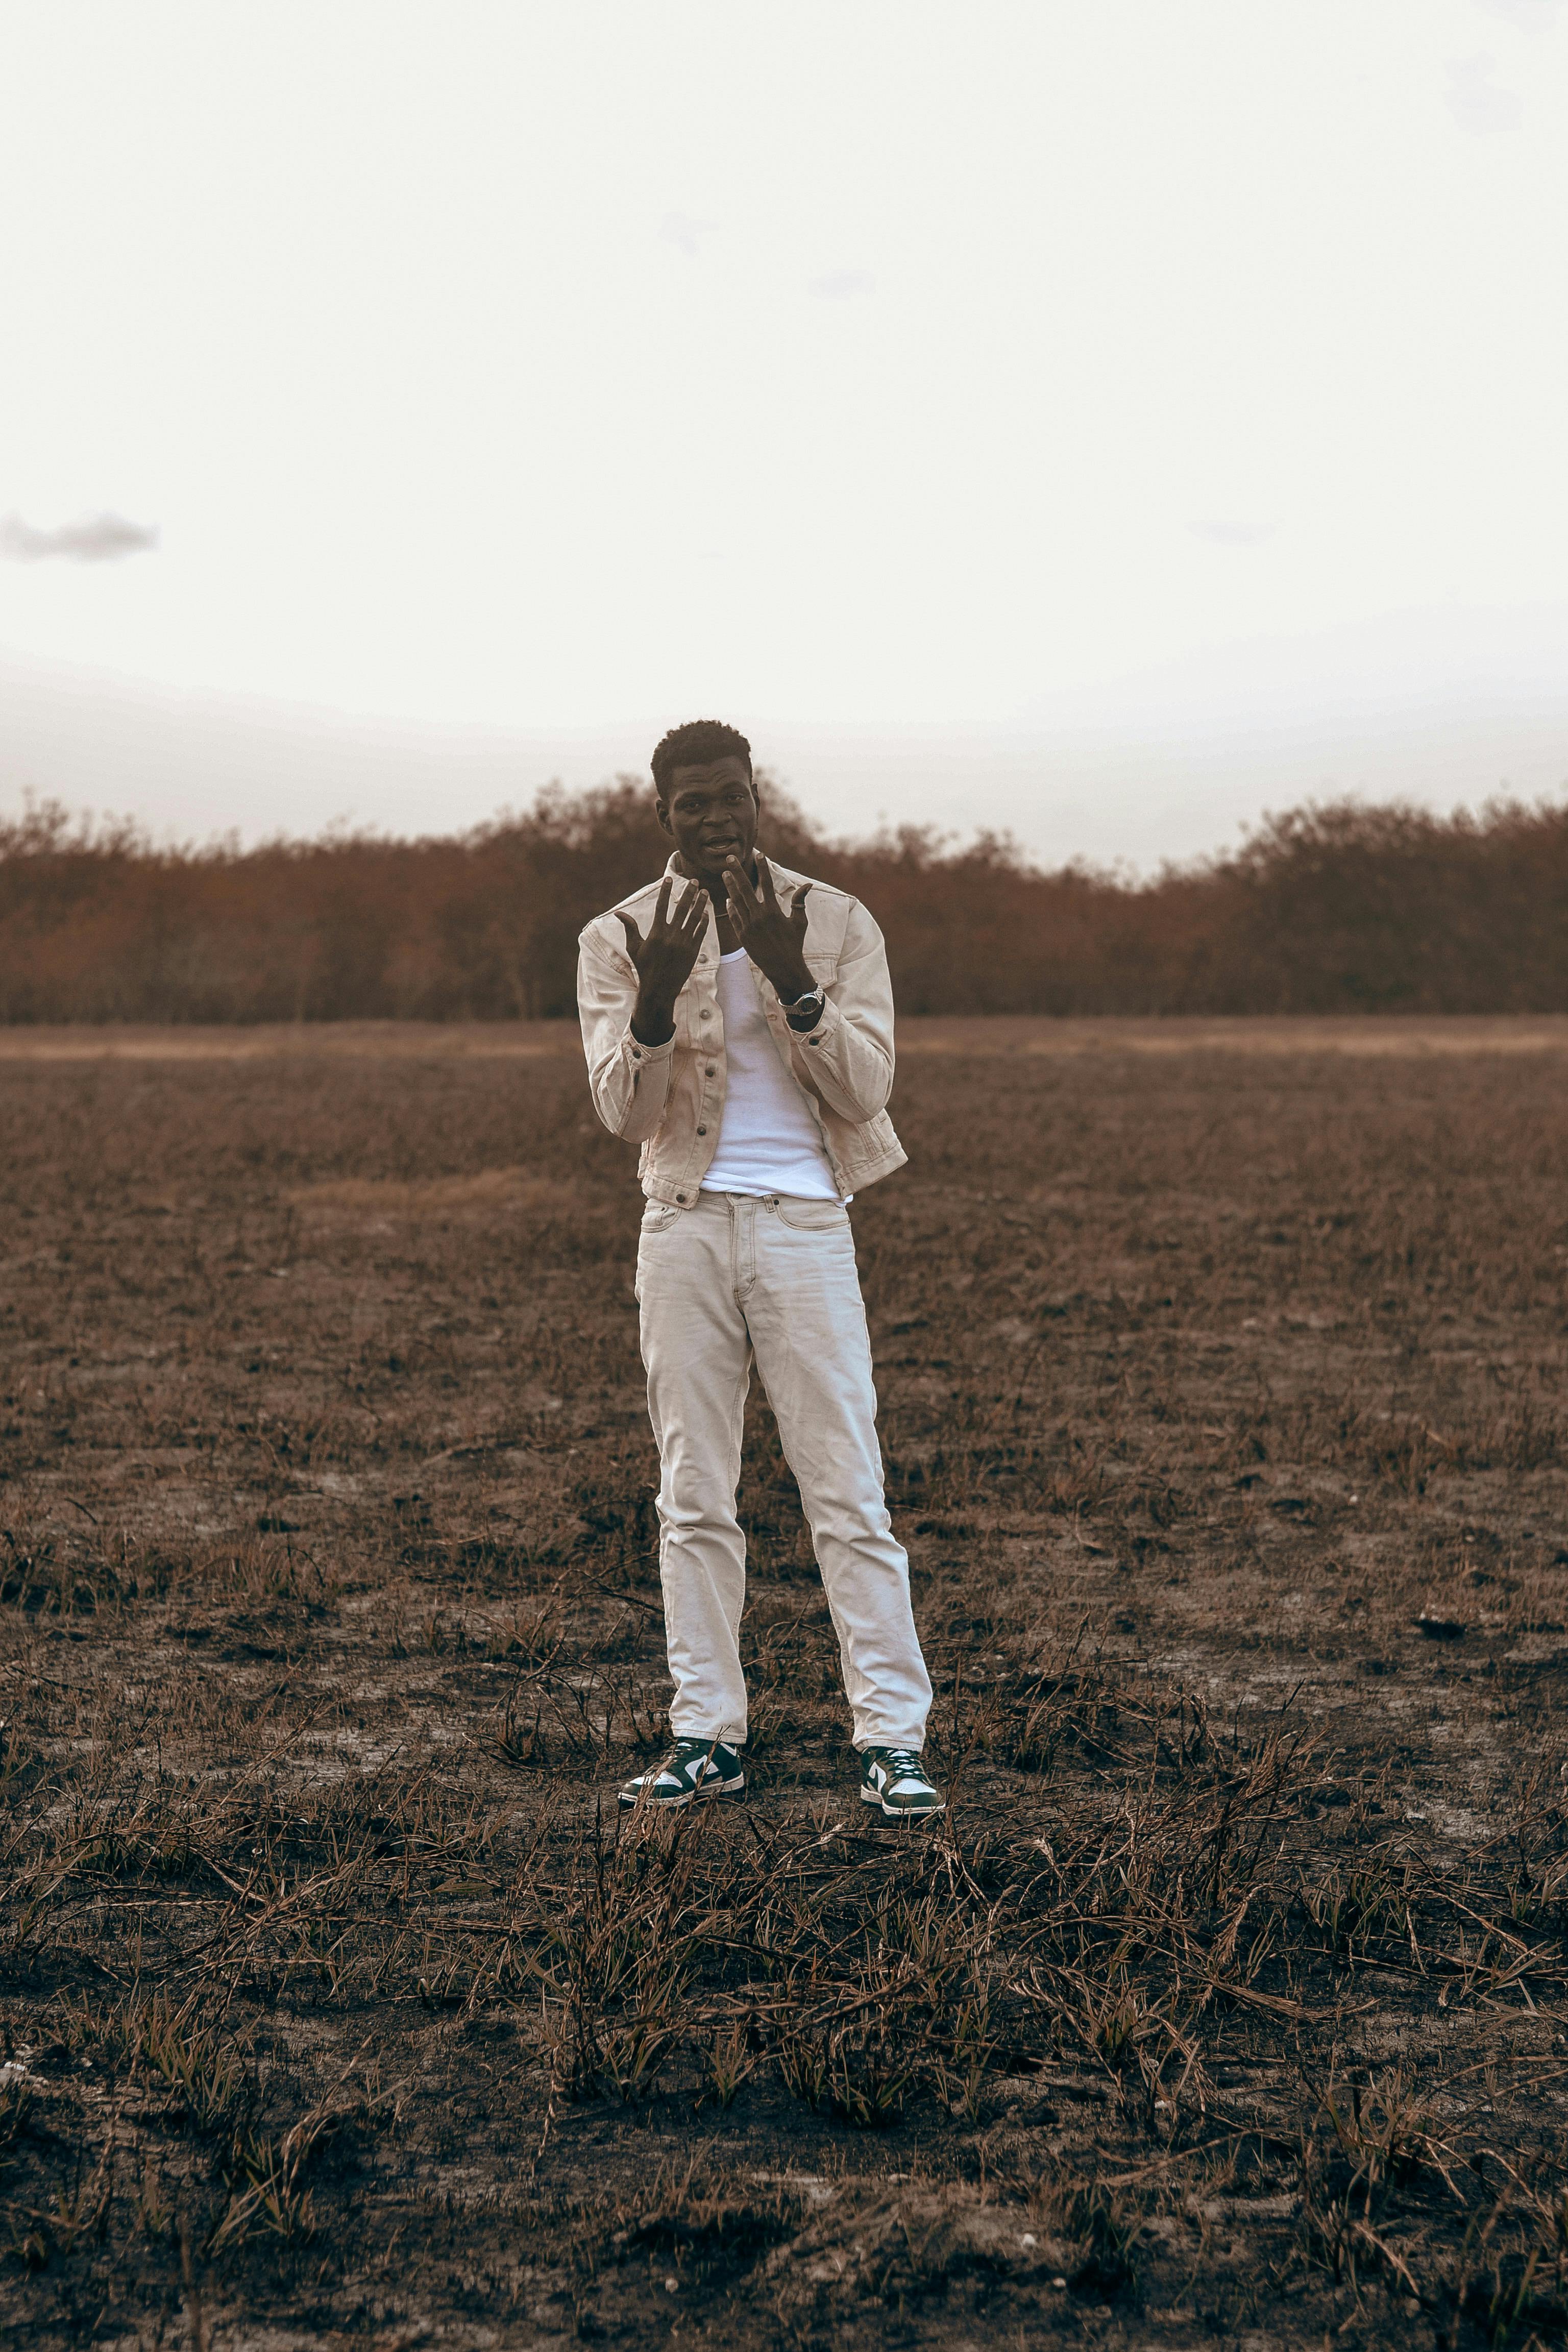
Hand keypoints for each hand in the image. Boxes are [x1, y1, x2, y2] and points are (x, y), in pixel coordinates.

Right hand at [617, 877, 707, 1045]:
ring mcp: (684, 944)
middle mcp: (671, 936)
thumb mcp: (634, 947)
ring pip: (694, 919)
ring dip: (700, 904)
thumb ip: (630, 928)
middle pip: (682, 909)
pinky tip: (706, 913)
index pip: (661, 906)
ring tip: (704, 892)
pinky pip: (700, 932)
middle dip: (688, 893)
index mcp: (656, 933)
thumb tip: (619, 912)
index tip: (669, 878)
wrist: (659, 989)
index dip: (665, 891)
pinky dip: (704, 922)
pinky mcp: (693, 952)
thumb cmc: (644, 967)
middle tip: (694, 881)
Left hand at [721, 857, 813, 1000]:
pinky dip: (731, 908)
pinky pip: (734, 918)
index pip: (767, 883)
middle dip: (737, 871)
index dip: (762, 867)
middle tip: (729, 858)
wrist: (784, 968)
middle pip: (745, 888)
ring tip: (725, 874)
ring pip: (736, 901)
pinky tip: (728, 899)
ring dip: (730, 887)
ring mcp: (748, 926)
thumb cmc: (794, 944)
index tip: (758, 854)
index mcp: (773, 911)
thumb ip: (800, 901)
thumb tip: (808, 885)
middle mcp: (758, 916)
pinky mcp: (742, 936)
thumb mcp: (799, 921)